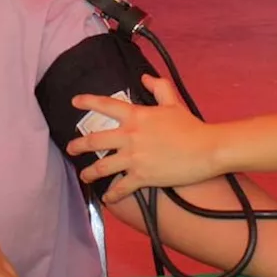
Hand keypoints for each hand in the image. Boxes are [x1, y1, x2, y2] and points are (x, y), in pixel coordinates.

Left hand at [67, 75, 219, 203]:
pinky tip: (108, 198)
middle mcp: (129, 136)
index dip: (87, 101)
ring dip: (89, 173)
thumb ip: (158, 87)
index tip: (74, 101)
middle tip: (70, 149)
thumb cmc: (190, 126)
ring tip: (84, 176)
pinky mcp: (142, 177)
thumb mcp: (173, 102)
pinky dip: (112, 195)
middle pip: (95, 140)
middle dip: (78, 145)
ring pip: (102, 167)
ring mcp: (133, 158)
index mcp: (136, 116)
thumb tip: (145, 78)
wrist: (206, 149)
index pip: (105, 105)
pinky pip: (121, 188)